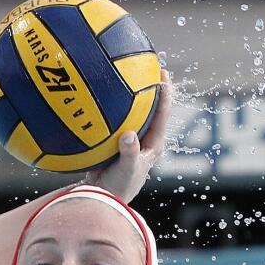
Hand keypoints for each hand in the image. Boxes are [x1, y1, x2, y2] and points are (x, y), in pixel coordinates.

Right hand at [86, 69, 172, 202]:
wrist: (102, 198)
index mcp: (153, 144)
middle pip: (151, 108)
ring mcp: (130, 140)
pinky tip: (99, 96)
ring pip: (133, 112)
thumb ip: (129, 153)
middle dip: (151, 87)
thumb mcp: (126, 170)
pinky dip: (110, 107)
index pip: (162, 113)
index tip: (163, 73)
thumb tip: (128, 135)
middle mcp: (145, 139)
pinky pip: (115, 119)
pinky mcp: (116, 141)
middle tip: (147, 65)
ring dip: (130, 95)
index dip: (165, 92)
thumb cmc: (119, 187)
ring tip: (124, 74)